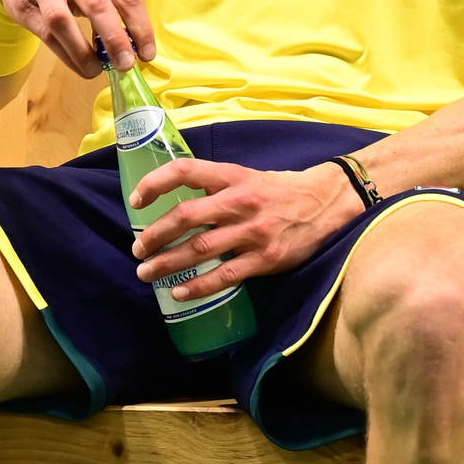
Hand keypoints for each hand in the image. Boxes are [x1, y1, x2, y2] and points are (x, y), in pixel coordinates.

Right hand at [0, 0, 153, 77]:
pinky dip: (67, 55)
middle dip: (116, 41)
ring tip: (98, 70)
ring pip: (64, 22)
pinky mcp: (22, 4)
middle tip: (126, 65)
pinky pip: (47, 35)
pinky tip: (80, 65)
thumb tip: (133, 41)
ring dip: (85, 53)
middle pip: (97, 6)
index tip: (147, 53)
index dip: (140, 26)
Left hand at [130, 159, 363, 299]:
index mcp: (233, 176)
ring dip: (168, 263)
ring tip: (147, 273)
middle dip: (155, 235)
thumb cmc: (280, 190)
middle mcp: (240, 202)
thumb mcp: (247, 176)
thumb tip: (176, 200)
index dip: (155, 183)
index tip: (136, 201)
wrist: (327, 202)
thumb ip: (216, 186)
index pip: (185, 171)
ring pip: (200, 249)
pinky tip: (179, 292)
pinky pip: (224, 275)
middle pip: (186, 216)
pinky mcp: (265, 259)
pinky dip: (198, 286)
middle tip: (137, 250)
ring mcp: (253, 232)